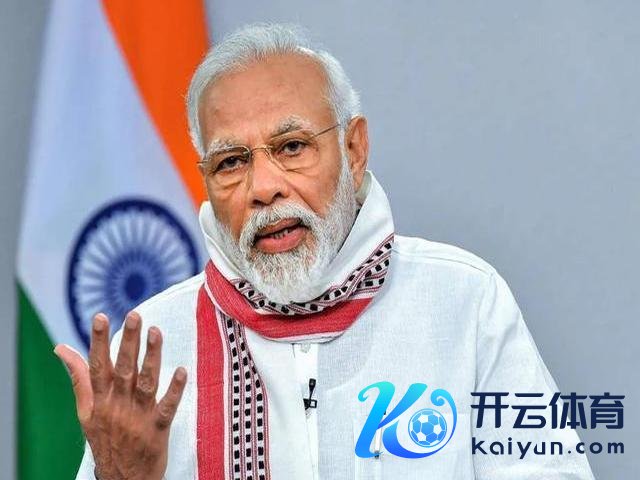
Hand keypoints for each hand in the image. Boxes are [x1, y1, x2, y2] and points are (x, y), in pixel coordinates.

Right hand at [54, 311, 186, 479]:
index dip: (99, 341)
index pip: (98, 366)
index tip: (101, 316)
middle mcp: (117, 406)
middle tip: (135, 315)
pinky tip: (182, 371)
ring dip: (152, 357)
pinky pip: (167, 407)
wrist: (121, 479)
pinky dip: (174, 390)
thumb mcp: (85, 411)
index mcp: (100, 400)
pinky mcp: (156, 429)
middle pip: (124, 369)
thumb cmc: (105, 438)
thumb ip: (79, 377)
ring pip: (145, 383)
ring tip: (157, 332)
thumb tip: (61, 347)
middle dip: (129, 341)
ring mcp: (138, 417)